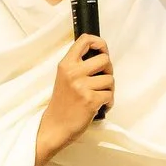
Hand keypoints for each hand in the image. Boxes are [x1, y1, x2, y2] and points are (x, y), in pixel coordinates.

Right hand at [34, 35, 112, 165]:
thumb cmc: (63, 102)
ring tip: (99, 96)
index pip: (85, 40)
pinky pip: (110, 95)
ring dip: (109, 89)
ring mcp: (82, 87)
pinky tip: (100, 106)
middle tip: (102, 80)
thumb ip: (79, 65)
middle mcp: (73, 73)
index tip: (102, 51)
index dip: (100, 43)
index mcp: (66, 64)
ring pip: (110, 79)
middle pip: (105, 59)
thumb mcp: (65, 77)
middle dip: (108, 70)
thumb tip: (101, 55)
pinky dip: (108, 102)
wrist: (56, 126)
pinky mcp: (90, 100)